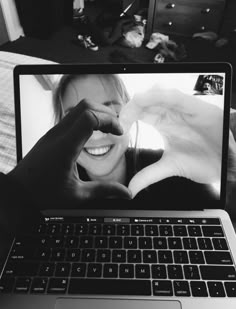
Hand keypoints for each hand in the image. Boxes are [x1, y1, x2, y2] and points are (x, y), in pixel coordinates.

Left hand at [9, 100, 130, 208]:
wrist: (18, 192)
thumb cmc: (43, 194)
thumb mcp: (77, 195)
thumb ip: (103, 191)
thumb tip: (126, 193)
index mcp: (65, 147)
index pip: (90, 117)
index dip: (109, 120)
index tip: (119, 133)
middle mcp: (58, 135)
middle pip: (85, 106)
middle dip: (105, 113)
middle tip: (116, 128)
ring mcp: (53, 133)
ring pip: (77, 109)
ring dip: (96, 114)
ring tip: (107, 129)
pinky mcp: (51, 135)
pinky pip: (71, 118)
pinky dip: (86, 119)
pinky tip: (92, 134)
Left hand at [120, 84, 229, 197]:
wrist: (226, 163)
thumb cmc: (201, 161)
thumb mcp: (170, 167)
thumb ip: (149, 175)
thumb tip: (130, 189)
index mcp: (162, 122)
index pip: (139, 112)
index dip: (127, 117)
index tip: (118, 129)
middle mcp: (170, 113)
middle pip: (146, 102)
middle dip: (131, 107)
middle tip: (121, 119)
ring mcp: (182, 109)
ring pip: (159, 95)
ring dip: (143, 99)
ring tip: (132, 108)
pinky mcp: (196, 107)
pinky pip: (176, 97)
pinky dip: (162, 96)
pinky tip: (150, 100)